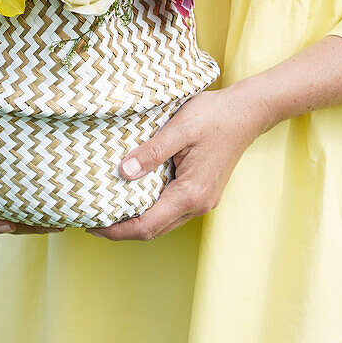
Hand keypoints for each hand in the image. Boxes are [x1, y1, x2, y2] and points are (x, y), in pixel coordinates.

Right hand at [0, 117, 56, 235]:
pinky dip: (44, 208)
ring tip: (62, 221)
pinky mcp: (18, 184)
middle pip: (1, 222)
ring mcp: (0, 191)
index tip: (9, 227)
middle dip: (25, 228)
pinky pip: (29, 203)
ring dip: (39, 223)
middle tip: (49, 226)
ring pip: (18, 217)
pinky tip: (62, 208)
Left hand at [90, 83, 270, 241]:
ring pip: (164, 222)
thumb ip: (151, 152)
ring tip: (110, 210)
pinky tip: (135, 198)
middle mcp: (199, 204)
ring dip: (137, 221)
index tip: (93, 227)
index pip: (147, 225)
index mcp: (191, 193)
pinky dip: (151, 211)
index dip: (117, 230)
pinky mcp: (204, 193)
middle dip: (123, 230)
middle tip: (94, 221)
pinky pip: (173, 211)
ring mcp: (204, 200)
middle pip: (154, 229)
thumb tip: (123, 172)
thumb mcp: (179, 129)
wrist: (248, 112)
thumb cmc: (215, 116)